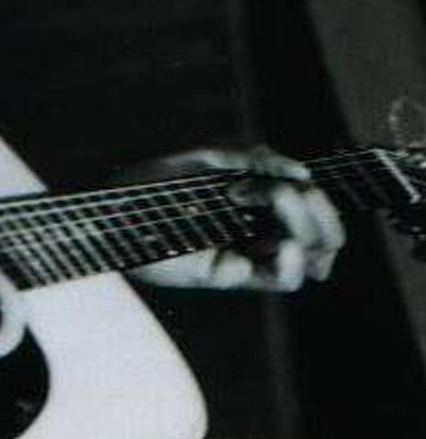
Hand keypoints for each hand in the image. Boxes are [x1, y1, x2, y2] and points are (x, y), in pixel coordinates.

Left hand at [122, 145, 345, 290]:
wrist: (114, 212)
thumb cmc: (156, 183)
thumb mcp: (211, 158)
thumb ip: (257, 160)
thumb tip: (304, 173)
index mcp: (261, 205)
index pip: (316, 211)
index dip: (324, 201)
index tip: (303, 181)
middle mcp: (261, 233)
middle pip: (324, 236)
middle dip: (323, 212)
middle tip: (298, 192)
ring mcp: (249, 255)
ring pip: (311, 257)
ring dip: (308, 226)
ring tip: (278, 199)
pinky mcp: (231, 275)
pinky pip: (282, 280)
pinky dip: (292, 262)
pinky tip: (283, 245)